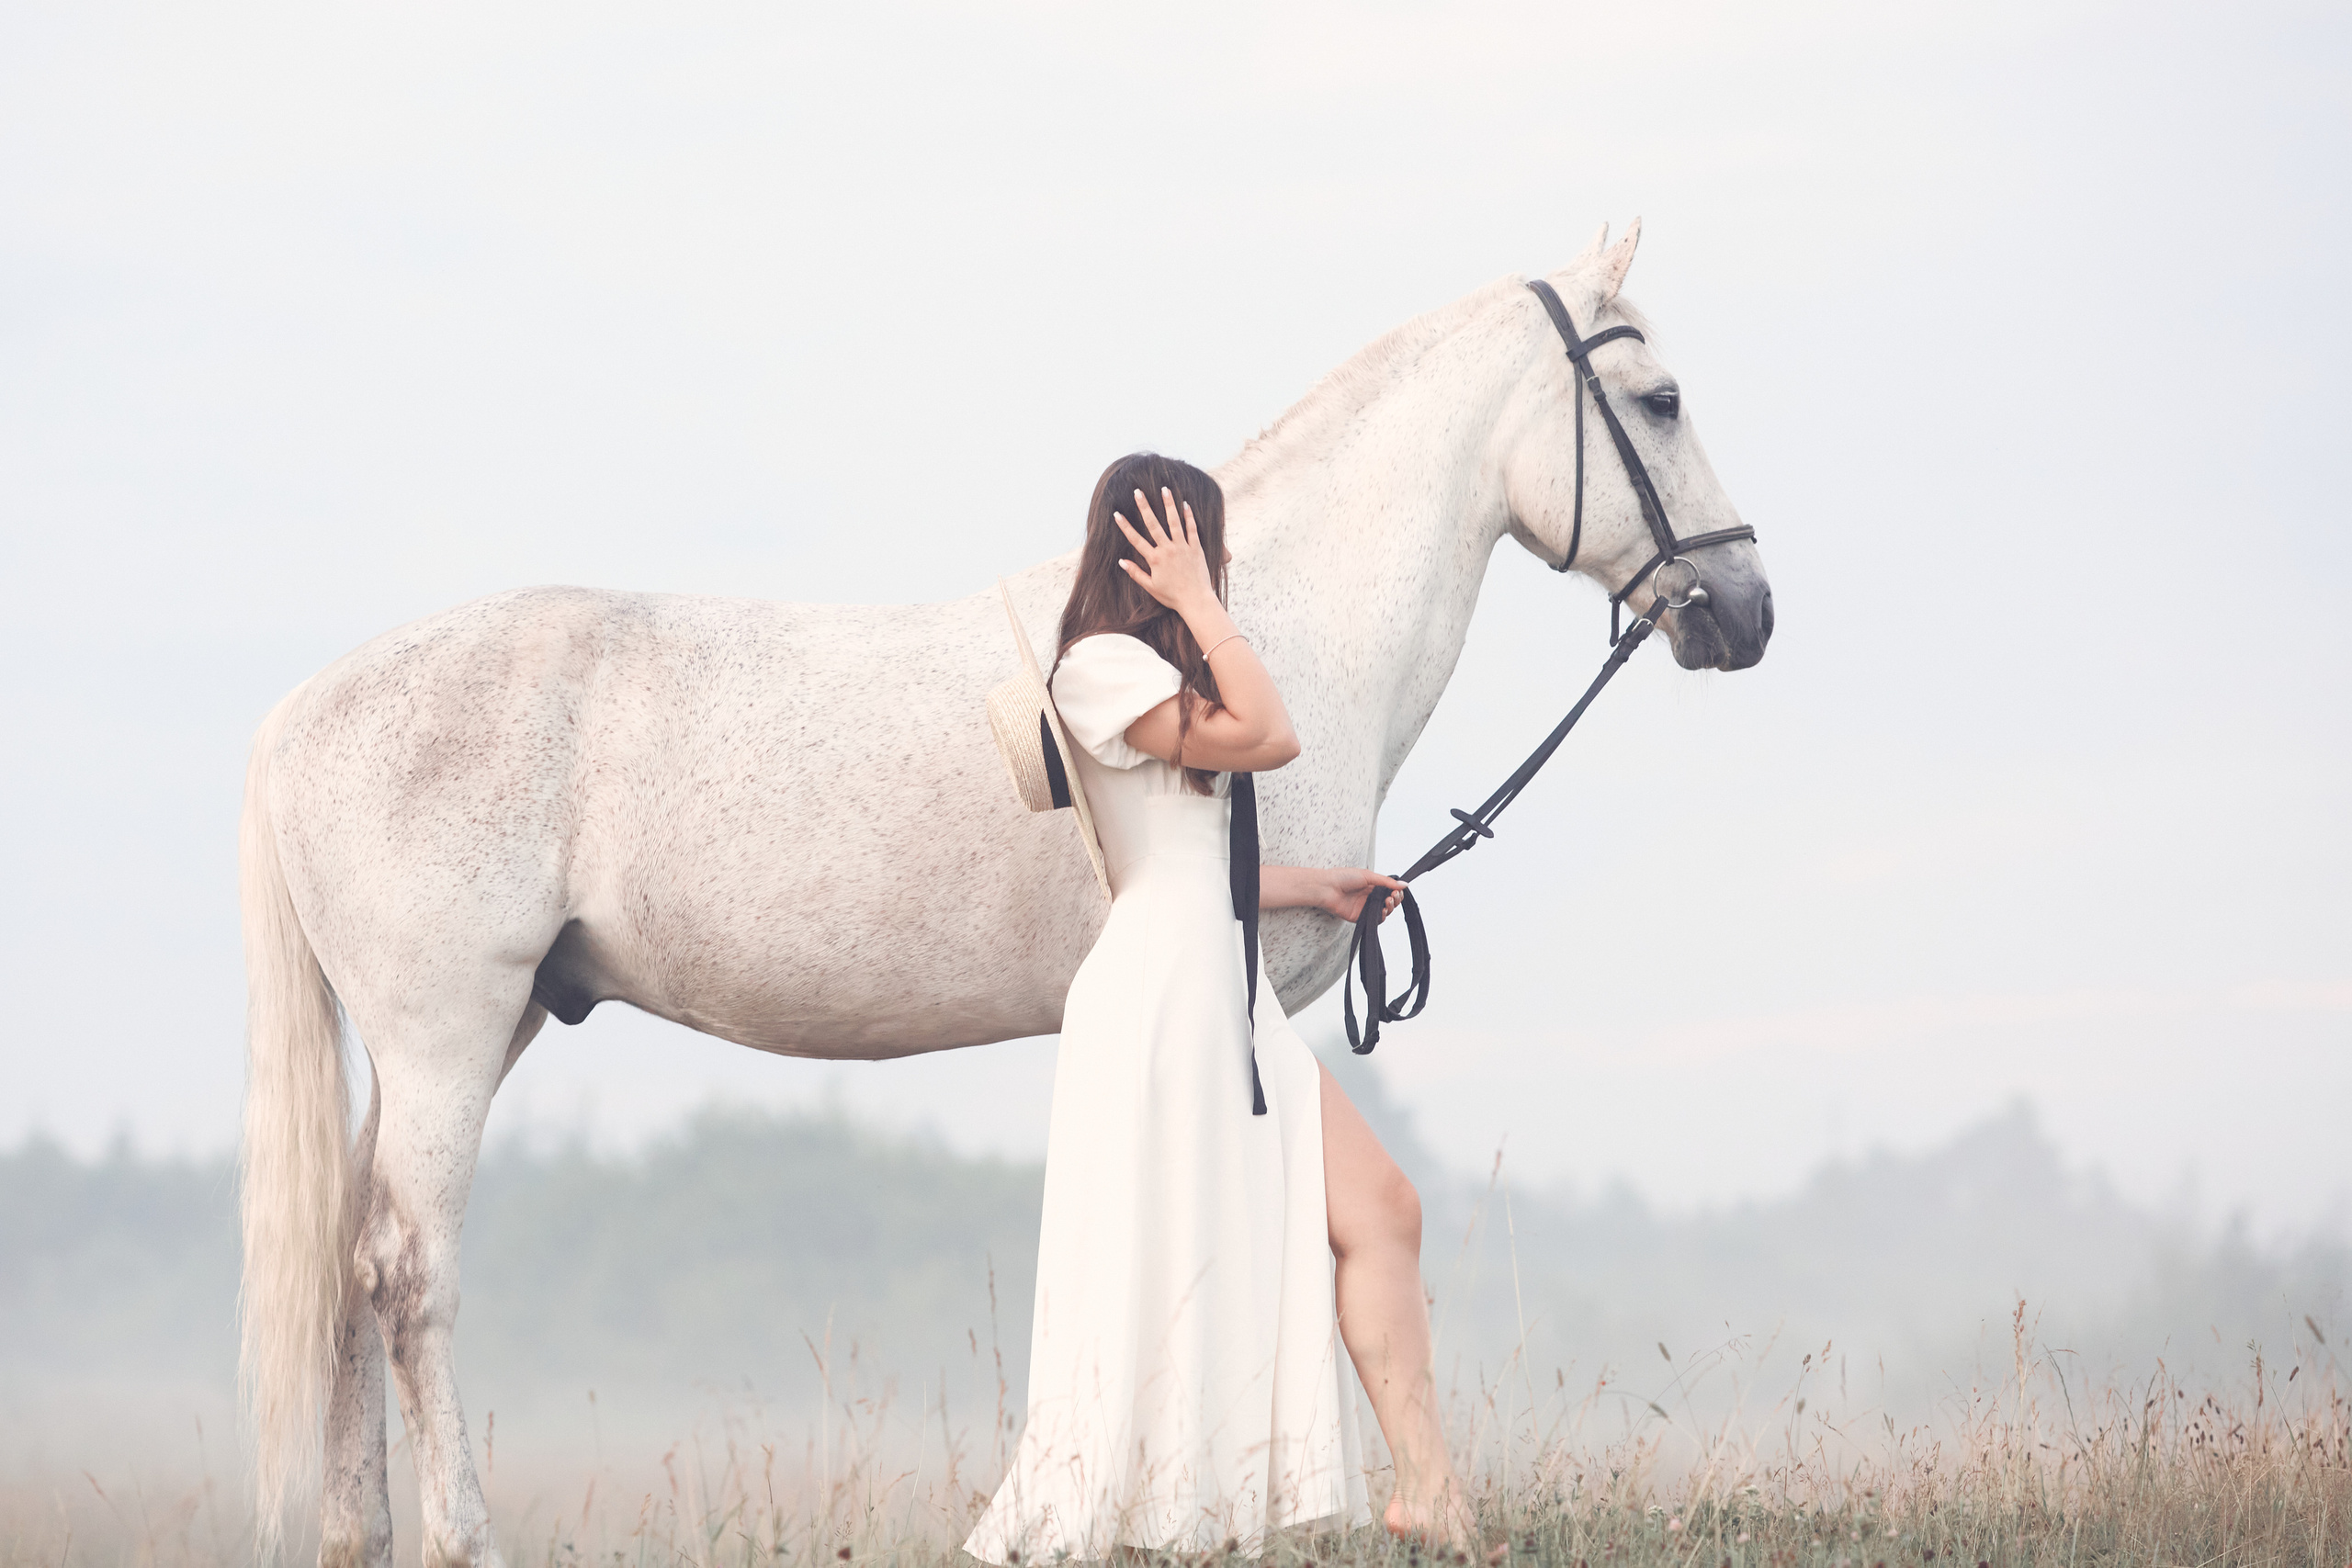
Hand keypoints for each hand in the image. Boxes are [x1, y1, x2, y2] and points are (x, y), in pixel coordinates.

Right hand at [1112, 488, 1217, 616]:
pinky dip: (1188, 516)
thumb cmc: (1172, 596)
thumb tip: (1121, 561)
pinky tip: (1185, 504)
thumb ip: (1135, 573)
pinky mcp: (1196, 548)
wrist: (1195, 600)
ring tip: (1164, 489)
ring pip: (1174, 521)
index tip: (1117, 514)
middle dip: (1144, 506)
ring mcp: (1182, 547)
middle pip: (1153, 524)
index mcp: (1154, 559)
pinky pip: (1191, 529)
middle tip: (1138, 492)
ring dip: (1168, 504)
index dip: (1125, 526)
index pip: (1136, 539)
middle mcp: (1167, 550)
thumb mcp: (1150, 587)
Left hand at [1318, 868, 1405, 922]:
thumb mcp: (1368, 876)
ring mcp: (1365, 907)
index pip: (1390, 891)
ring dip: (1390, 908)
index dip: (1396, 892)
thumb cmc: (1343, 877)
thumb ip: (1387, 882)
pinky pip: (1375, 921)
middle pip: (1389, 902)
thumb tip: (1405, 884)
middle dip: (1395, 900)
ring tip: (1387, 902)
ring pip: (1384, 912)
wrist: (1327, 888)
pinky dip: (1381, 917)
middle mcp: (1369, 897)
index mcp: (1372, 886)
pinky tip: (1382, 911)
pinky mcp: (1359, 917)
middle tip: (1393, 897)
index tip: (1398, 891)